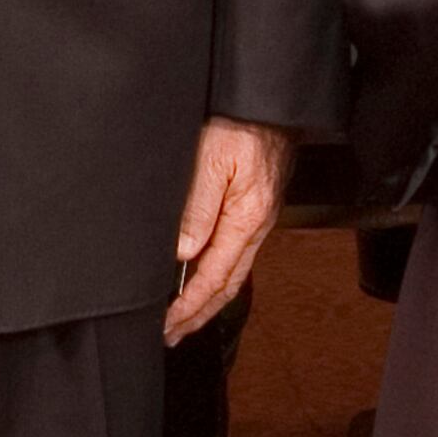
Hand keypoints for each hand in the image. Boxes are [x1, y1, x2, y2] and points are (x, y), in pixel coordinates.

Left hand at [170, 117, 291, 344]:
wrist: (270, 102)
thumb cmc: (241, 124)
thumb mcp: (211, 162)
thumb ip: (198, 209)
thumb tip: (183, 254)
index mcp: (246, 220)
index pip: (214, 277)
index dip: (189, 305)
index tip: (167, 324)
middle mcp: (255, 226)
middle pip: (227, 284)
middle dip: (200, 314)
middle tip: (173, 334)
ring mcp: (257, 218)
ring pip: (232, 271)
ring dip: (208, 298)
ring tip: (185, 316)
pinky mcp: (253, 207)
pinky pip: (235, 252)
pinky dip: (216, 273)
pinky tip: (203, 274)